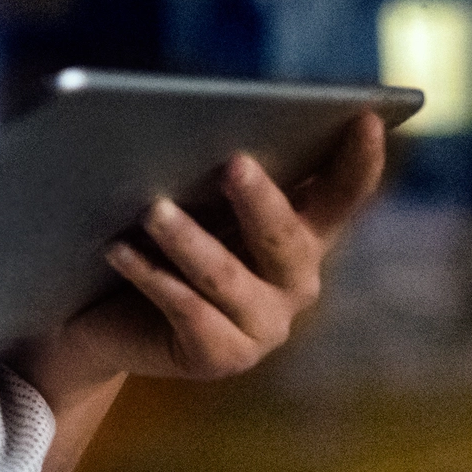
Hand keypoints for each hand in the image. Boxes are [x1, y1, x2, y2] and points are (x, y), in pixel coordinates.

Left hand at [16, 110, 387, 401]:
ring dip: (190, 242)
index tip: (367, 119)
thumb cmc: (153, 231)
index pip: (338, 196)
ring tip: (153, 209)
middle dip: (261, 202)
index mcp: (297, 232)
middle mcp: (292, 282)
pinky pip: (188, 313)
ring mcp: (261, 326)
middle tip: (232, 163)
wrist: (104, 311)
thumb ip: (204, 160)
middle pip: (287, 241)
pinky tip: (119, 248)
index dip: (357, 163)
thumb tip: (192, 115)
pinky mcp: (218, 356)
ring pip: (229, 279)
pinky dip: (152, 277)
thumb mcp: (185, 191)